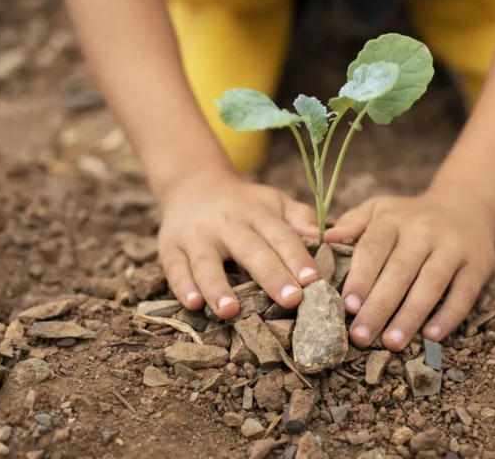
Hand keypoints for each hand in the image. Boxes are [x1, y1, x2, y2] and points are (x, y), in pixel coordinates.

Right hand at [157, 170, 319, 318]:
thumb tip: (324, 236)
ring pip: (207, 262)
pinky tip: (193, 304)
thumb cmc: (245, 204)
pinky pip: (176, 268)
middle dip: (271, 275)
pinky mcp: (171, 247)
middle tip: (291, 300)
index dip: (297, 257)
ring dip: (218, 286)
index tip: (313, 280)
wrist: (193, 184)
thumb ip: (300, 217)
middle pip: (251, 250)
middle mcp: (229, 224)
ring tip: (231, 311)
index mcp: (259, 214)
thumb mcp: (274, 202)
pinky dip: (182, 286)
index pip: (281, 236)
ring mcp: (197, 236)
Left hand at [324, 185, 494, 350]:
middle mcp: (424, 230)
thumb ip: (353, 224)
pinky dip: (449, 316)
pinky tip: (432, 336)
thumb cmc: (410, 216)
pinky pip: (464, 293)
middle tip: (360, 336)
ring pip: (431, 284)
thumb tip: (324, 240)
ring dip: (410, 316)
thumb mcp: (380, 209)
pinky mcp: (478, 265)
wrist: (465, 204)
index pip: (373, 248)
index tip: (346, 306)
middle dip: (379, 306)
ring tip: (392, 343)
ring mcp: (453, 247)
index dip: (360, 277)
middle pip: (399, 271)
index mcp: (393, 219)